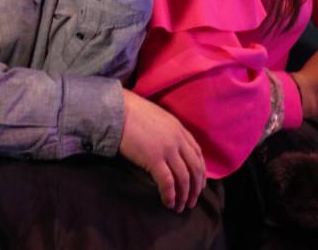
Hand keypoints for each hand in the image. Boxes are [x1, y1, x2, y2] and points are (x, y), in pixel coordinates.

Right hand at [119, 91, 205, 212]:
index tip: (199, 184)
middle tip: (191, 201)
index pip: (197, 154)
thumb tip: (168, 148)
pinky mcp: (154, 159)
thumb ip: (167, 132)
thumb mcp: (157, 118)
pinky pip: (168, 182)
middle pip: (195, 168)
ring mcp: (167, 150)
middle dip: (196, 188)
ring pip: (184, 178)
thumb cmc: (131, 112)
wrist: (116, 110)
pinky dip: (170, 195)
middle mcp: (178, 140)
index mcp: (179, 129)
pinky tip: (168, 203)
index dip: (200, 172)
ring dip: (184, 195)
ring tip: (180, 206)